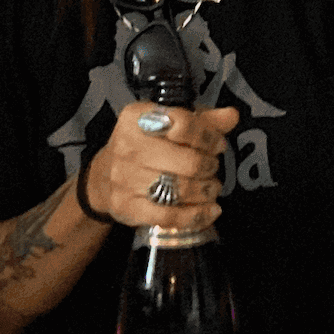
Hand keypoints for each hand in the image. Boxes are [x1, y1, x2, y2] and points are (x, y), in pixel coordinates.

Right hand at [83, 101, 238, 229]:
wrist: (103, 177)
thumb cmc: (144, 146)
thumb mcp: (169, 124)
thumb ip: (203, 119)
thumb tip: (231, 116)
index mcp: (138, 118)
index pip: (182, 124)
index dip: (208, 136)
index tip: (217, 144)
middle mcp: (128, 146)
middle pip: (186, 161)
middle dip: (208, 167)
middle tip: (213, 168)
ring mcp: (125, 179)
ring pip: (179, 190)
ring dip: (204, 191)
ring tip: (211, 188)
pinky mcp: (127, 207)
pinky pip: (167, 216)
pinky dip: (194, 216)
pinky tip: (209, 211)